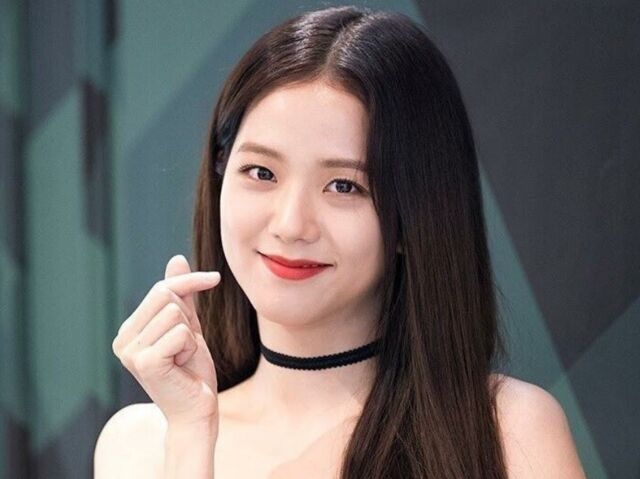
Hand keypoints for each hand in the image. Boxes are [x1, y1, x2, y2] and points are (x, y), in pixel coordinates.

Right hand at [112, 254, 220, 427]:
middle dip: (188, 316)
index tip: (216, 278)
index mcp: (129, 331)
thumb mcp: (188, 326)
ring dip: (190, 336)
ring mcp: (130, 352)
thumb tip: (176, 259)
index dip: (190, 281)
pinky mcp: (145, 363)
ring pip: (175, 314)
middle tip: (186, 346)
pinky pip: (181, 333)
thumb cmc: (192, 371)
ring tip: (183, 358)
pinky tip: (183, 366)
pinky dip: (191, 347)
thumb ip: (181, 295)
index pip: (161, 289)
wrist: (197, 411)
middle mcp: (122, 340)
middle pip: (166, 296)